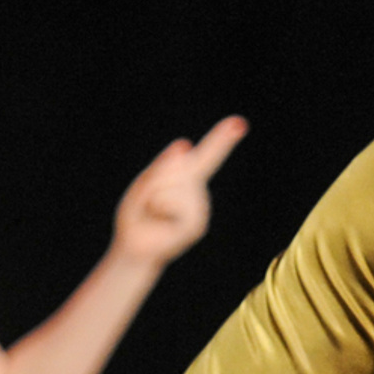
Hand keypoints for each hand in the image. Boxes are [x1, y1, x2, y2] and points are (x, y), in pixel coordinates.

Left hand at [110, 116, 247, 270]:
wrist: (134, 250)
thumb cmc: (138, 217)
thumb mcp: (142, 186)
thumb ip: (161, 168)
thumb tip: (185, 145)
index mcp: (185, 179)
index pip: (206, 155)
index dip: (223, 138)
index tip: (239, 123)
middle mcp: (198, 191)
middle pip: (178, 166)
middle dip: (155, 180)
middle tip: (149, 203)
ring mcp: (200, 208)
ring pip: (174, 185)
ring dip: (155, 197)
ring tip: (155, 214)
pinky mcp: (197, 224)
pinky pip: (175, 202)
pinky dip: (159, 209)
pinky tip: (162, 224)